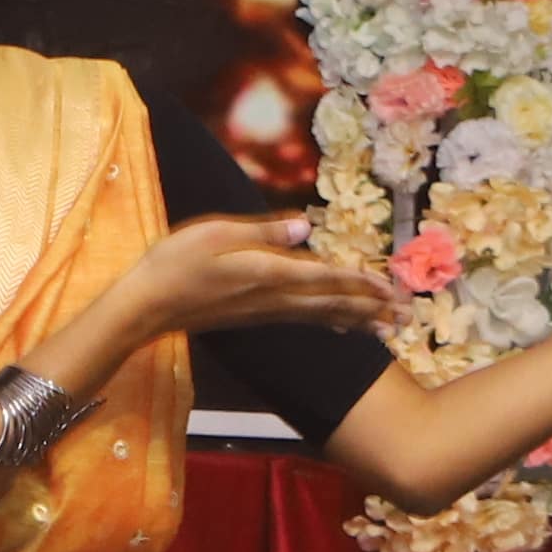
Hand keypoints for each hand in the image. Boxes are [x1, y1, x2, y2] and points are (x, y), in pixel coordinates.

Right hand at [108, 211, 399, 339]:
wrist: (146, 306)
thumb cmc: (174, 263)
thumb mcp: (215, 234)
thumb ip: (262, 232)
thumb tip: (304, 227)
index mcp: (267, 274)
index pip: (325, 278)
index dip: (360, 282)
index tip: (392, 288)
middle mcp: (272, 297)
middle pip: (331, 303)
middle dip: (370, 307)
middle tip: (406, 314)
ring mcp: (263, 310)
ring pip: (321, 314)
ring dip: (356, 318)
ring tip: (387, 325)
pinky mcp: (254, 315)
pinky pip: (303, 318)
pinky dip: (329, 320)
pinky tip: (341, 325)